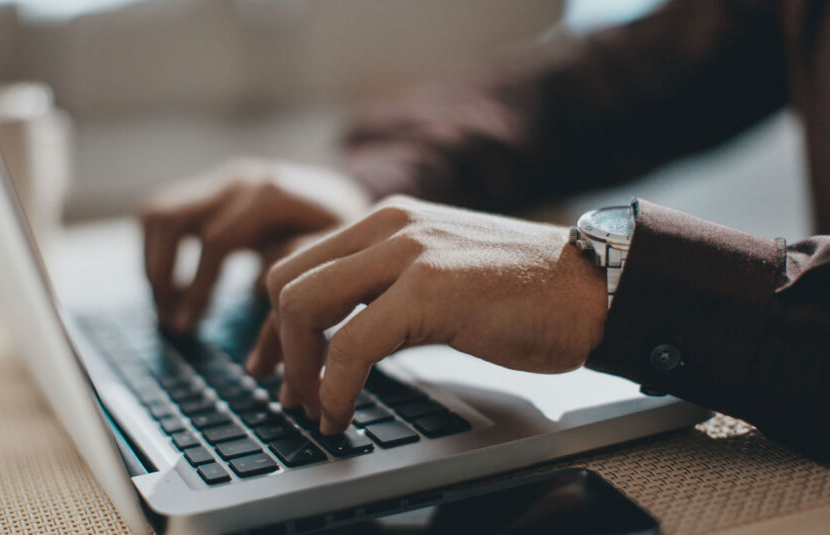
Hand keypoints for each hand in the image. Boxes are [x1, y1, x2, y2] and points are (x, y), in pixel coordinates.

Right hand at [140, 158, 369, 331]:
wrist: (348, 201)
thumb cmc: (348, 240)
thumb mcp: (338, 264)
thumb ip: (299, 293)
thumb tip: (258, 334)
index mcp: (273, 195)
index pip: (216, 241)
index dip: (198, 290)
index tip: (186, 329)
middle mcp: (241, 180)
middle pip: (170, 218)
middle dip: (162, 274)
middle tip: (170, 322)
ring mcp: (223, 180)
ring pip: (157, 213)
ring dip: (153, 263)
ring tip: (168, 310)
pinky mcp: (211, 189)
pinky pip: (162, 214)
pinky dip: (157, 251)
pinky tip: (176, 291)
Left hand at [249, 195, 606, 433]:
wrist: (593, 288)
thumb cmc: (523, 292)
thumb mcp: (439, 274)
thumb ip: (387, 288)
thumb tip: (339, 337)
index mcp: (387, 220)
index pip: (298, 262)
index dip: (272, 320)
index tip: (270, 363)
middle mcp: (388, 226)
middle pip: (285, 279)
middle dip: (275, 344)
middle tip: (288, 393)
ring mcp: (407, 253)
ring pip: (303, 304)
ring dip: (297, 368)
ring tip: (314, 408)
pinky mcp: (429, 290)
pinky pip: (350, 343)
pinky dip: (333, 387)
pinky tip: (340, 413)